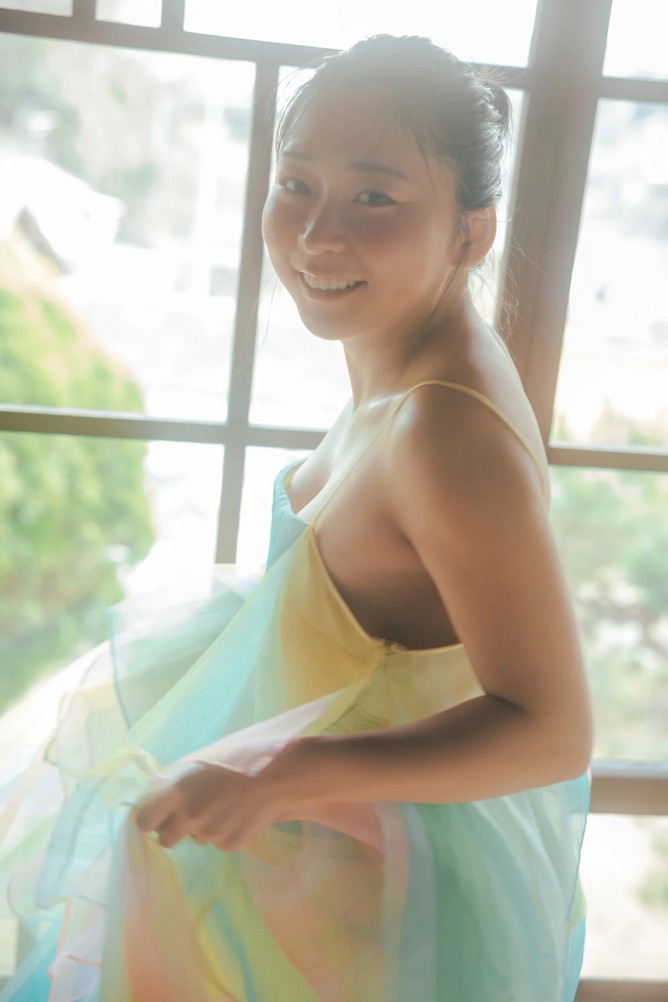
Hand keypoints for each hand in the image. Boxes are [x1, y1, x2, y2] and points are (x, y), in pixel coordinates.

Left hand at [134, 761, 281, 851]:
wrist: (280, 773)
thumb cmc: (239, 756)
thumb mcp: (200, 760)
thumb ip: (176, 780)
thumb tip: (159, 794)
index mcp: (176, 791)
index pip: (143, 821)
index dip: (151, 817)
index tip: (159, 813)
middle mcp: (188, 816)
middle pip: (165, 839)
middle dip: (174, 828)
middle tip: (191, 812)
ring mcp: (210, 834)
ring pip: (196, 838)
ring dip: (203, 826)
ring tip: (226, 804)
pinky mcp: (230, 845)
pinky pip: (219, 842)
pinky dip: (226, 831)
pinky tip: (241, 813)